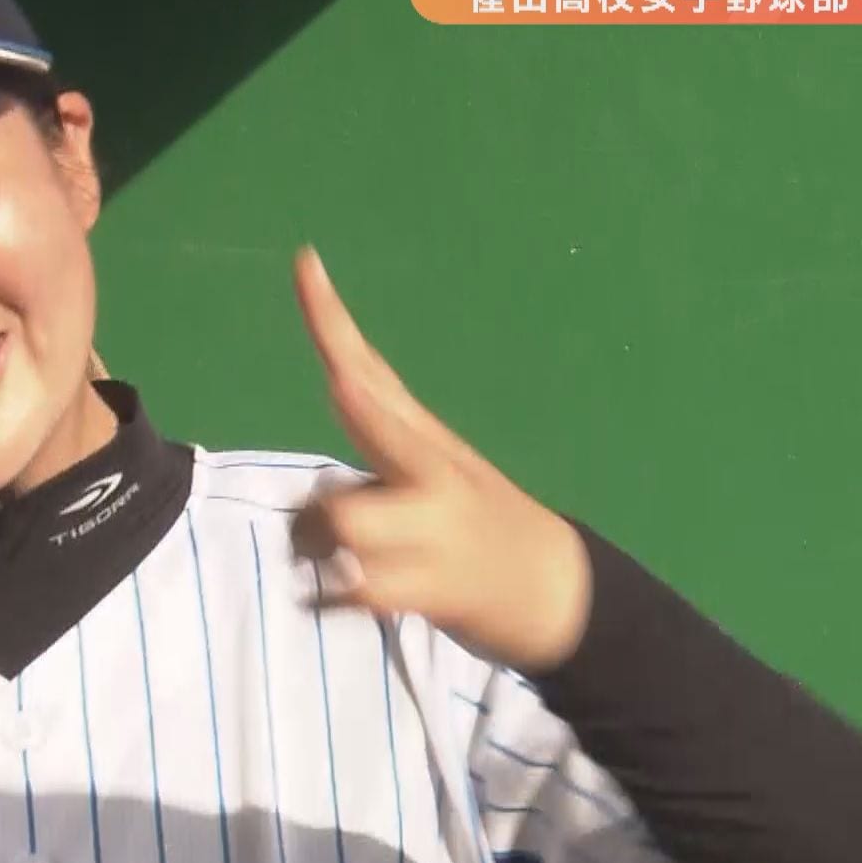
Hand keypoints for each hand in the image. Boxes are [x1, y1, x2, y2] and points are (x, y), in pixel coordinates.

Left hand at [287, 246, 590, 674]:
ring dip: (314, 542)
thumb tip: (339, 387)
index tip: (303, 260)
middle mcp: (430, 470)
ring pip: (344, 517)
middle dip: (350, 407)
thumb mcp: (439, 465)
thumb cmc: (478, 525)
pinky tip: (334, 602)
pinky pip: (358, 588)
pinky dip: (332, 597)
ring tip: (326, 562)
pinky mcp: (434, 586)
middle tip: (335, 410)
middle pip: (371, 419)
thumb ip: (383, 430)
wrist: (558, 590)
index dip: (329, 316)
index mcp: (423, 437)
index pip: (367, 367)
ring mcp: (435, 528)